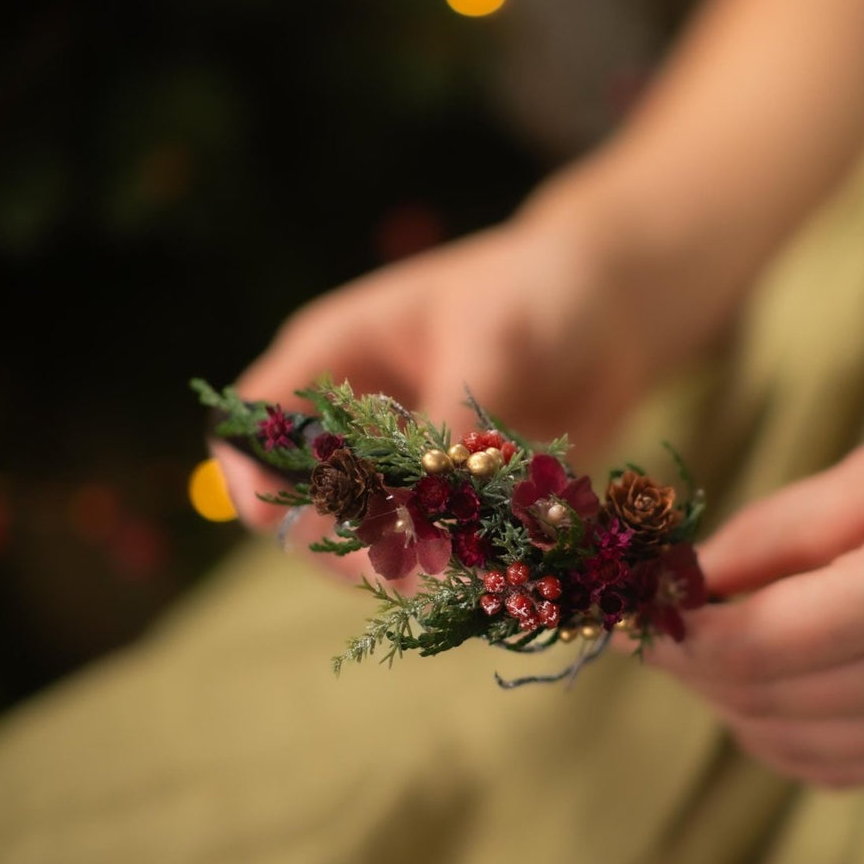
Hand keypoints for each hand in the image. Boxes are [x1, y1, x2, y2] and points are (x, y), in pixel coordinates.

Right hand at [215, 198, 654, 570]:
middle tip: (400, 566)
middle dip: (338, 542)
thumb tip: (426, 497)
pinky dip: (451, 572)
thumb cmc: (539, 289)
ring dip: (398, 567)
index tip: (290, 516)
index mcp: (332, 358)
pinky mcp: (453, 506)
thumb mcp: (492, 338)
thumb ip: (452, 416)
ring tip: (452, 574)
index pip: (249, 427)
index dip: (253, 475)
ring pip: (363, 544)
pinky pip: (433, 557)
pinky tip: (488, 572)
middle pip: (299, 506)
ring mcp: (401, 471)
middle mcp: (351, 422)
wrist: (614, 308)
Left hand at [641, 395, 863, 787]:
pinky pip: (841, 769)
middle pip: (763, 703)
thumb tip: (676, 584)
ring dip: (730, 704)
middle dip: (691, 668)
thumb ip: (770, 536)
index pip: (753, 648)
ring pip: (791, 748)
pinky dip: (783, 736)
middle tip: (655, 627)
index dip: (673, 638)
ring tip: (711, 649)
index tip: (625, 614)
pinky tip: (769, 688)